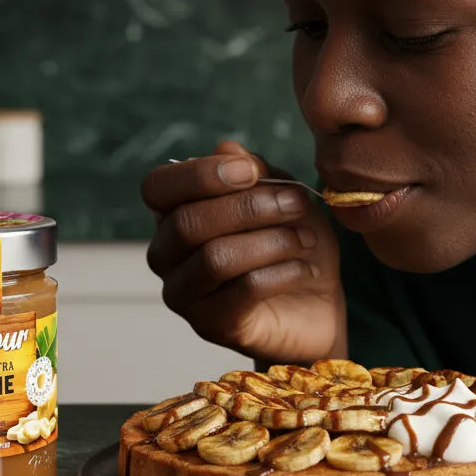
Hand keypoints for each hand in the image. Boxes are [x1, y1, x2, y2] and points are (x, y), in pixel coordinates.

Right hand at [141, 140, 345, 364]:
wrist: (317, 303)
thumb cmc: (291, 241)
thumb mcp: (281, 194)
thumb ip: (255, 172)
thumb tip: (227, 149)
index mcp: (172, 214)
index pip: (157, 187)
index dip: (199, 175)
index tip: (250, 171)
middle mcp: (166, 255)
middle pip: (188, 222)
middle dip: (249, 207)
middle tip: (296, 203)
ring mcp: (184, 295)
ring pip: (215, 258)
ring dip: (271, 241)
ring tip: (306, 238)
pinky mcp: (212, 326)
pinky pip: (242, 291)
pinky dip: (282, 273)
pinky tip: (305, 268)